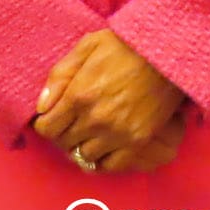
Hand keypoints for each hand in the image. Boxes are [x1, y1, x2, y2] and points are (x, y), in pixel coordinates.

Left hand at [33, 30, 183, 167]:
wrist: (168, 51)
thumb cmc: (126, 44)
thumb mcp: (87, 46)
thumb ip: (60, 75)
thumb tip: (41, 106)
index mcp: (79, 94)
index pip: (47, 128)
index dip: (46, 123)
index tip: (54, 117)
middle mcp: (95, 119)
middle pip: (64, 143)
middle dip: (64, 133)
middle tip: (73, 122)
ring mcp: (117, 132)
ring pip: (85, 155)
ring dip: (83, 145)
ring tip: (90, 131)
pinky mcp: (138, 140)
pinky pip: (111, 165)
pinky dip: (103, 159)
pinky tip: (104, 145)